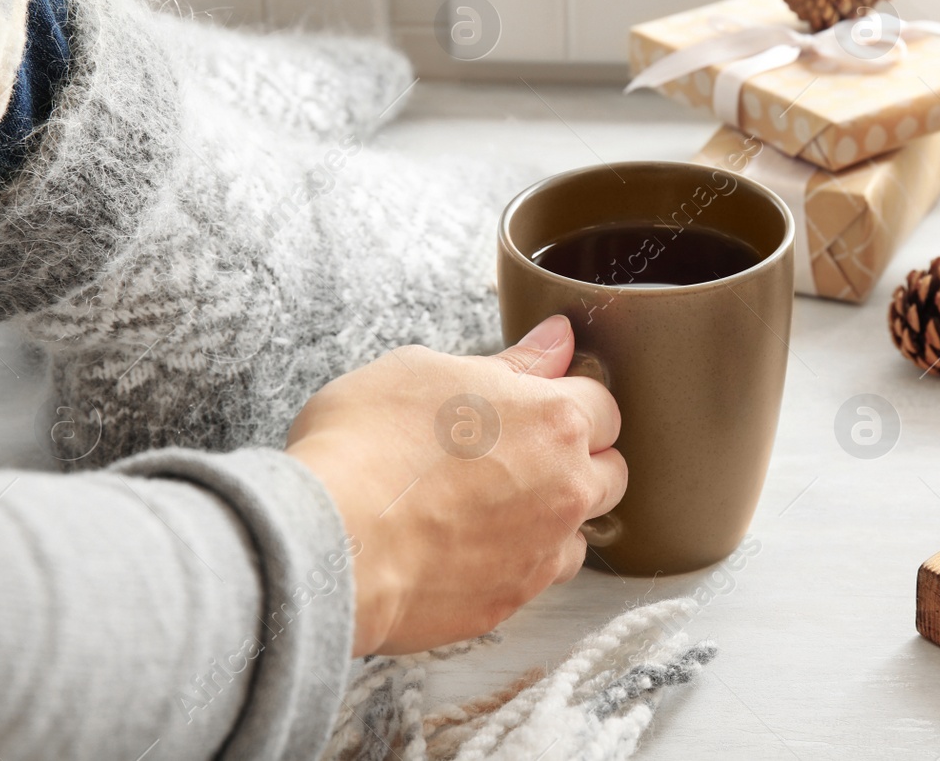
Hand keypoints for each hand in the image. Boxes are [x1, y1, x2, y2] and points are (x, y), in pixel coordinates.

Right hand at [285, 315, 624, 655]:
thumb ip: (510, 361)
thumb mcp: (427, 370)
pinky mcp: (512, 600)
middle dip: (579, 461)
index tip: (540, 404)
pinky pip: (539, 576)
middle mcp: (566, 487)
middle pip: (610, 472)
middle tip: (518, 454)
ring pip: (581, 530)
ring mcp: (543, 550)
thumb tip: (555, 340)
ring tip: (492, 505)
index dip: (572, 401)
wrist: (328, 540)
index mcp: (554, 420)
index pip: (605, 405)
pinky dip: (519, 561)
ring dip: (555, 516)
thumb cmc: (366, 444)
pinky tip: (472, 547)